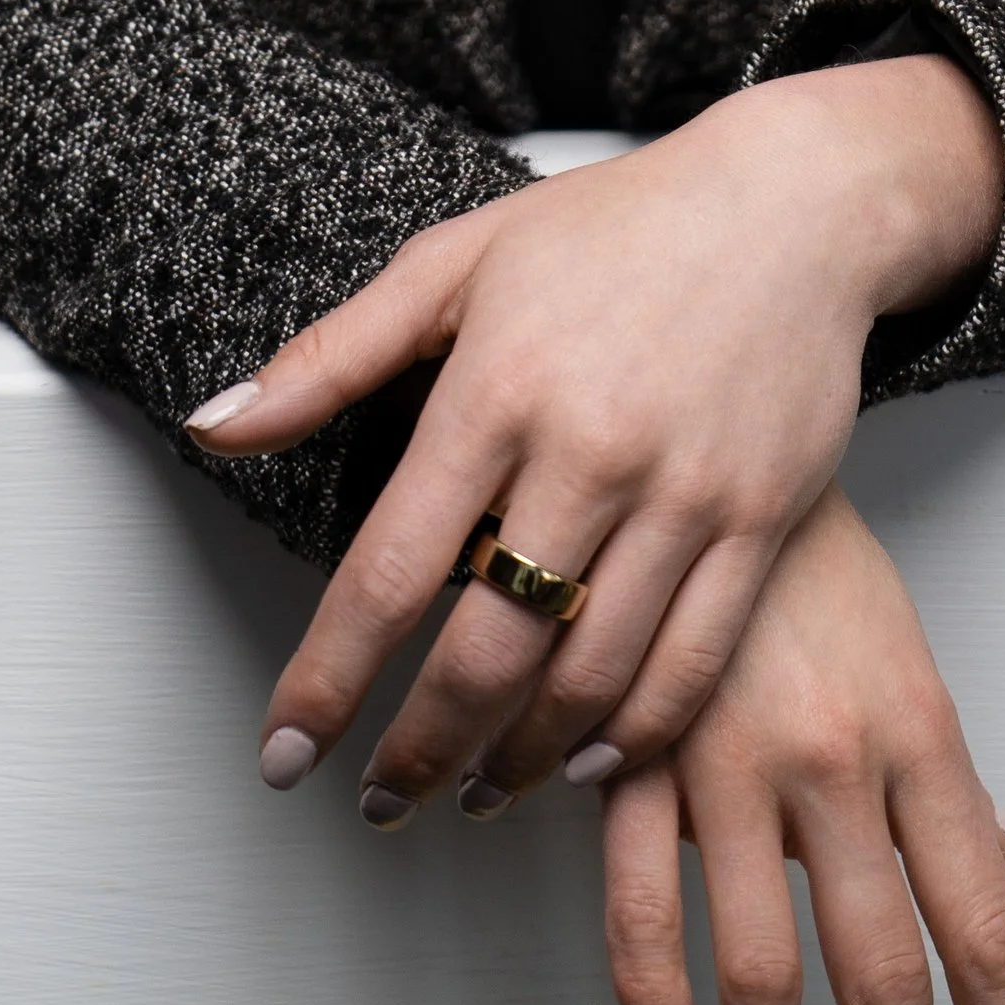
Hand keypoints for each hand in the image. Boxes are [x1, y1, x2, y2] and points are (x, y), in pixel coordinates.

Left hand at [187, 57, 1003, 819]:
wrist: (791, 204)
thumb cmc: (614, 226)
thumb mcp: (454, 262)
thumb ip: (330, 356)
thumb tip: (213, 422)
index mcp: (495, 389)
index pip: (387, 571)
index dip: (326, 680)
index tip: (283, 753)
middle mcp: (588, 451)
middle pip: (486, 654)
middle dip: (417, 752)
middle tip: (377, 800)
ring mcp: (682, 493)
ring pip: (588, 680)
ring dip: (517, 763)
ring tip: (473, 790)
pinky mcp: (760, 521)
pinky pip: (690, 666)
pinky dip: (630, 737)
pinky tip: (582, 760)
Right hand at [601, 482, 1004, 1004]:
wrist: (701, 437)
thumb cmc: (811, 555)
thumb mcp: (909, 656)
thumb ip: (958, 782)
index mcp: (916, 735)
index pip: (983, 920)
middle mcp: (833, 759)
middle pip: (880, 965)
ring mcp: (726, 759)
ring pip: (758, 956)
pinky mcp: (630, 750)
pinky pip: (635, 892)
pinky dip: (649, 989)